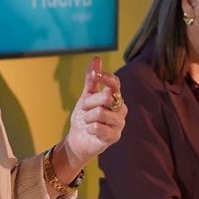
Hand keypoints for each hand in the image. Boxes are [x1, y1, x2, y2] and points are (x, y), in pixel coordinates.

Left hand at [51, 56, 127, 182]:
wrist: (78, 140)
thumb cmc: (84, 117)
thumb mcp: (86, 95)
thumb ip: (92, 79)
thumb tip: (97, 58)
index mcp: (115, 97)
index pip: (115, 83)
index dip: (105, 77)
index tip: (93, 75)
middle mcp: (121, 109)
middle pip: (106, 97)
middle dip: (89, 102)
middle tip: (84, 109)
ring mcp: (119, 123)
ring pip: (100, 112)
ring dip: (87, 117)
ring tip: (87, 121)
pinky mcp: (114, 136)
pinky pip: (98, 127)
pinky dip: (89, 128)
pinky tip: (90, 131)